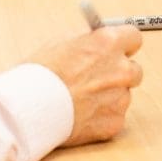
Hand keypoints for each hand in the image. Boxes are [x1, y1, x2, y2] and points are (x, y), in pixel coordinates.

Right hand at [30, 25, 144, 146]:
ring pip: (123, 95)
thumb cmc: (38, 74)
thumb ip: (87, 42)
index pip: (134, 38)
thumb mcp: (61, 43)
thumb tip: (98, 41)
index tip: (117, 50)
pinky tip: (81, 116)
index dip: (124, 45)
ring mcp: (120, 98)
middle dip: (119, 73)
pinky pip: (115, 116)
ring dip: (109, 96)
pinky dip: (101, 117)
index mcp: (108, 44)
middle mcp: (121, 69)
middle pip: (134, 70)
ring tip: (81, 101)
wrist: (27, 109)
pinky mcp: (115, 122)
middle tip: (98, 79)